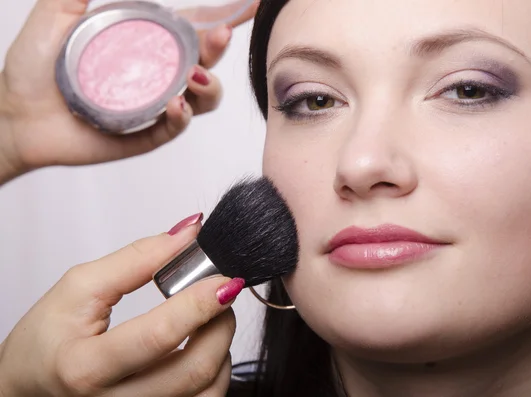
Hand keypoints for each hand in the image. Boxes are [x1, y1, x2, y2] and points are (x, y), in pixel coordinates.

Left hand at [0, 0, 257, 181]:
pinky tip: (176, 104)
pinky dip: (182, 116)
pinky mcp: (145, 134)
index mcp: (142, 43)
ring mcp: (153, 105)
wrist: (14, 116)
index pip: (189, 27)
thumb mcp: (55, 16)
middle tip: (219, 36)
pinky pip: (175, 127)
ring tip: (196, 78)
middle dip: (219, 49)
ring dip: (210, 87)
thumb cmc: (32, 69)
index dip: (220, 17)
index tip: (248, 8)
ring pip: (202, 98)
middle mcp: (155, 74)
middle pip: (205, 62)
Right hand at [0, 214, 241, 396]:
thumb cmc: (47, 341)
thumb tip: (188, 234)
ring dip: (222, 348)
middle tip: (220, 294)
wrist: (28, 387)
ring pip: (209, 391)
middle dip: (220, 323)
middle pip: (194, 370)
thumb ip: (137, 259)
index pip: (158, 336)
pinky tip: (200, 348)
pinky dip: (215, 372)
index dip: (199, 304)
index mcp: (85, 368)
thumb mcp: (79, 289)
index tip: (224, 279)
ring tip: (208, 320)